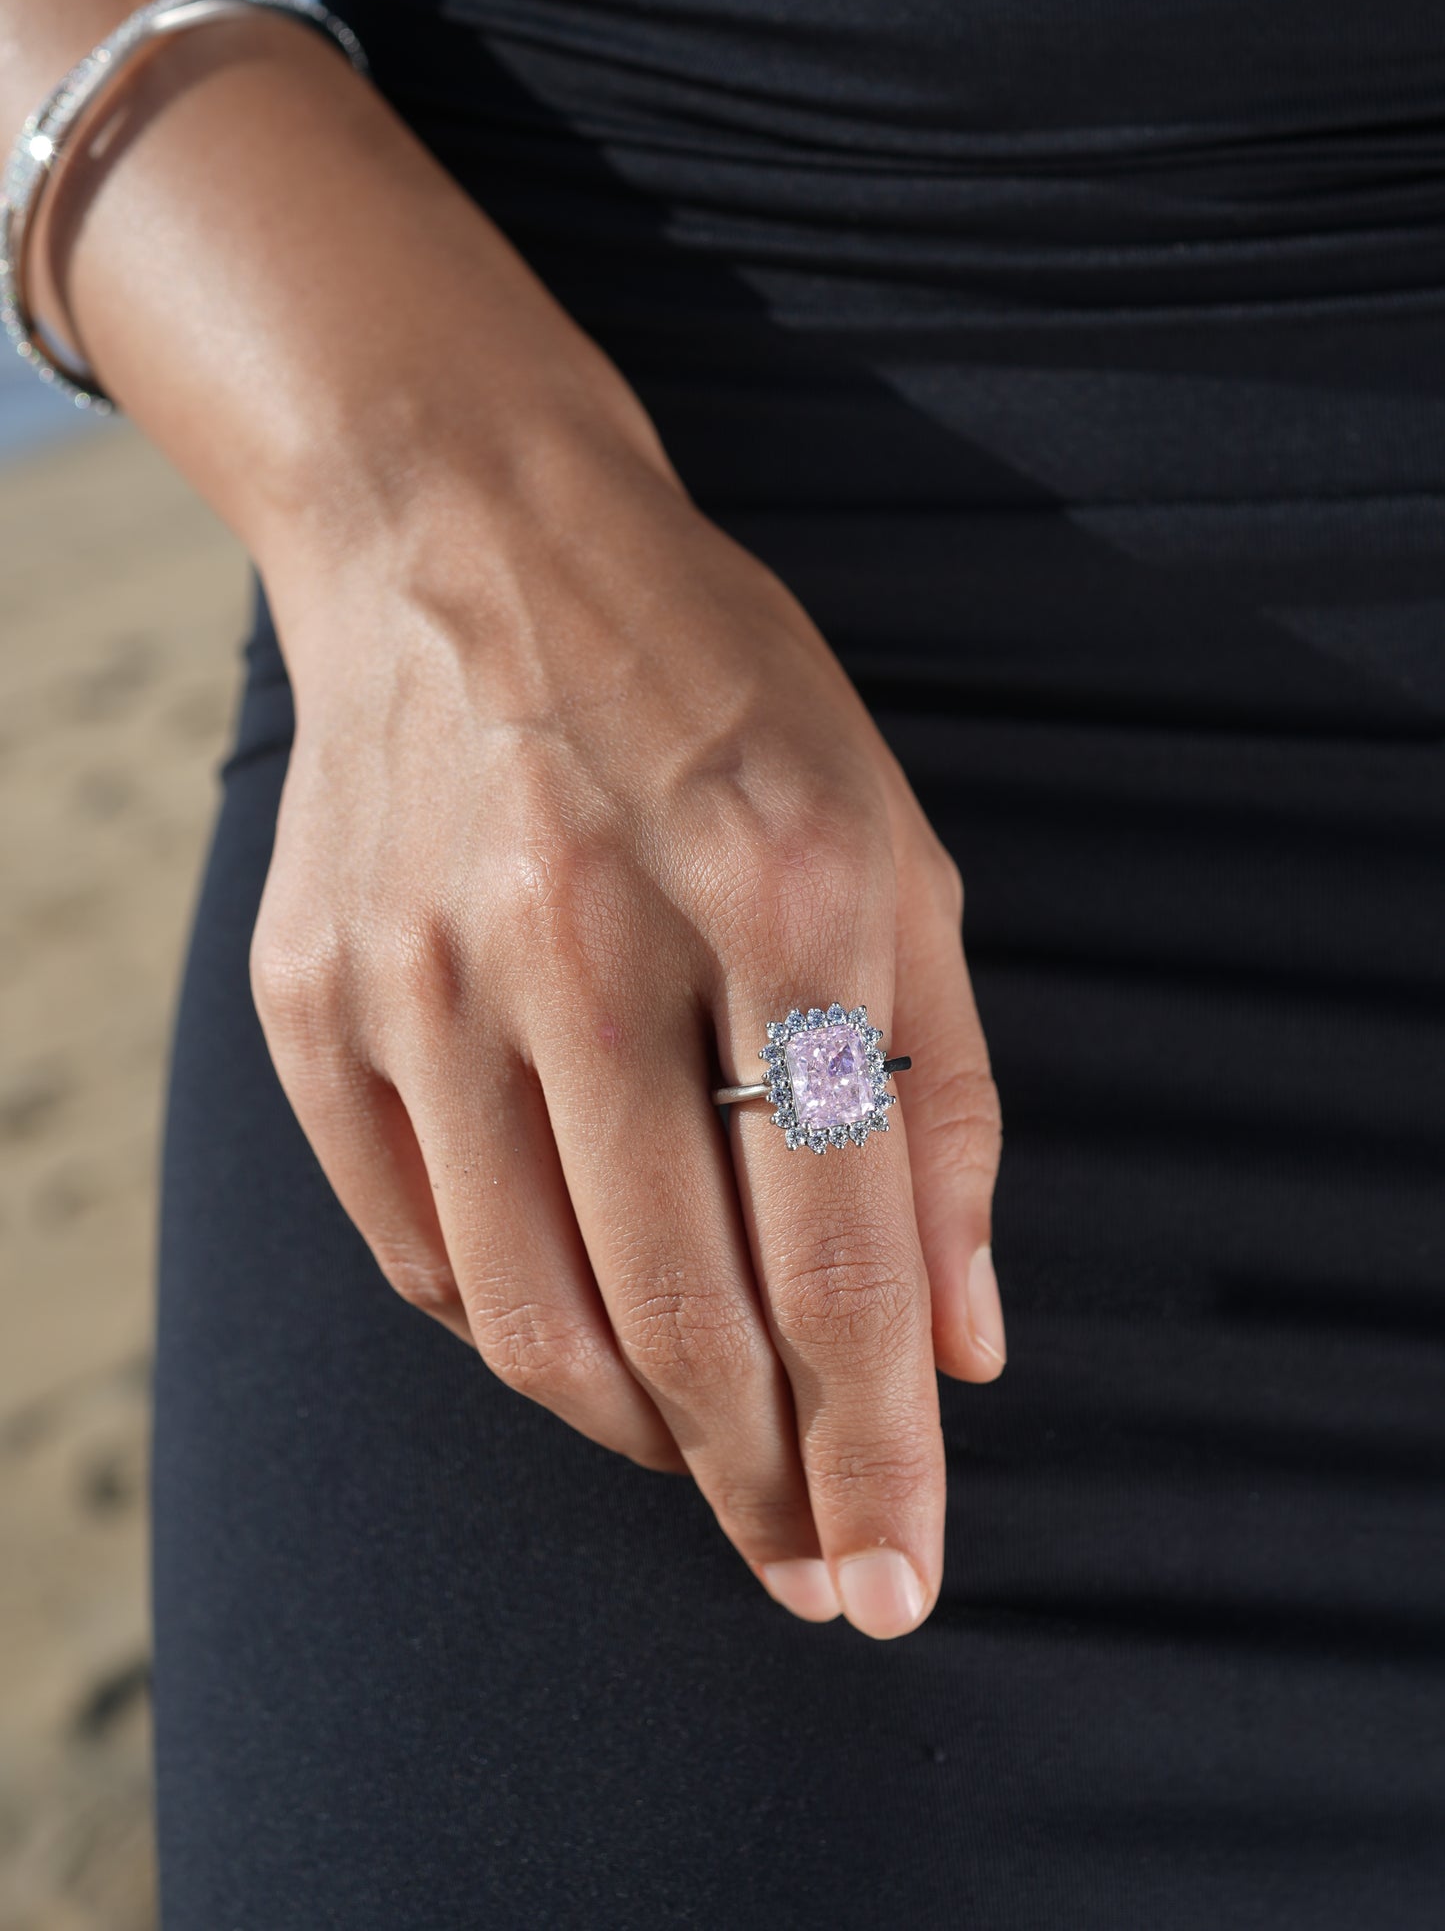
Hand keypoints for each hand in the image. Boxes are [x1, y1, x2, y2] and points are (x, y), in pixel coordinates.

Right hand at [250, 394, 1004, 1641]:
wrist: (467, 539)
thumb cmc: (721, 693)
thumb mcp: (895, 848)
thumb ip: (945, 1100)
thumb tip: (961, 1345)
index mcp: (784, 891)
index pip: (839, 1259)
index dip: (877, 1453)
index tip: (894, 1582)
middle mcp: (587, 940)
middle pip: (682, 1318)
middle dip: (761, 1482)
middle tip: (806, 1567)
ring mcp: (427, 972)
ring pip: (531, 1317)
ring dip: (636, 1430)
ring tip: (704, 1458)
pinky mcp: (316, 997)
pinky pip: (414, 1243)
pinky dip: (508, 1329)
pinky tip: (577, 1338)